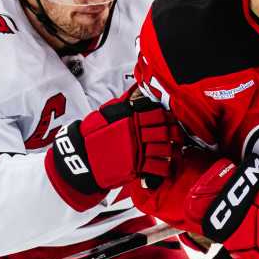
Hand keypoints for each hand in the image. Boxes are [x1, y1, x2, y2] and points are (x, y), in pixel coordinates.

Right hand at [47, 94, 183, 207]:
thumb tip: (135, 91)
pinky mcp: (136, 168)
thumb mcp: (106, 113)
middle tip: (176, 135)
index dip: (166, 117)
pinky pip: (158, 167)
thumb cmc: (92, 136)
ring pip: (164, 149)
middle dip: (174, 133)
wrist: (82, 158)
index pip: (156, 114)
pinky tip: (166, 165)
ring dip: (171, 149)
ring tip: (174, 149)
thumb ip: (123, 103)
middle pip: (164, 131)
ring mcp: (137, 151)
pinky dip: (164, 167)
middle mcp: (136, 134)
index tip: (169, 119)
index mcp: (131, 119)